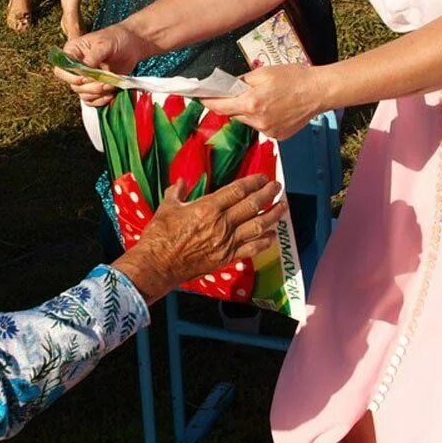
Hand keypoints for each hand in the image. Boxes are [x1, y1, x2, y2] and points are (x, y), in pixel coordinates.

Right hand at [52, 24, 157, 105]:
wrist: (132, 45)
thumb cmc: (116, 39)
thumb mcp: (104, 44)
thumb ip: (93, 57)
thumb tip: (84, 70)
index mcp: (72, 52)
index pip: (61, 69)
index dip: (70, 77)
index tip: (84, 78)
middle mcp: (76, 67)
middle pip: (73, 85)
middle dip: (89, 87)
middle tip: (104, 83)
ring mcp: (85, 78)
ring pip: (83, 94)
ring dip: (97, 93)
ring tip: (111, 85)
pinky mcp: (95, 86)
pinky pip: (92, 100)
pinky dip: (101, 100)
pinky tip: (111, 93)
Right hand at [113, 176, 287, 300]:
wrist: (158, 265)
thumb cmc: (159, 235)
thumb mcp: (166, 207)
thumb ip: (176, 192)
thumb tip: (180, 182)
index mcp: (207, 207)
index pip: (238, 190)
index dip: (253, 182)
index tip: (263, 177)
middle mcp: (221, 224)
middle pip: (252, 205)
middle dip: (268, 194)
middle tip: (277, 186)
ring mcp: (226, 242)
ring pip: (258, 226)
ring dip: (273, 215)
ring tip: (283, 207)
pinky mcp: (226, 258)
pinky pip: (252, 249)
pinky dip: (265, 241)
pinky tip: (273, 235)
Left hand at [202, 63, 327, 140]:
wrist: (319, 92)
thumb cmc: (294, 78)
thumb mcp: (263, 72)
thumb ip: (242, 81)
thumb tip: (229, 87)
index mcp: (251, 103)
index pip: (220, 106)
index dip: (208, 102)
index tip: (200, 98)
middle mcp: (257, 121)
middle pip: (234, 114)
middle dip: (234, 104)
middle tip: (244, 92)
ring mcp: (268, 131)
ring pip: (248, 121)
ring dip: (250, 111)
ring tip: (266, 99)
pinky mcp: (277, 135)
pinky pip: (262, 127)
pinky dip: (263, 118)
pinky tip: (276, 108)